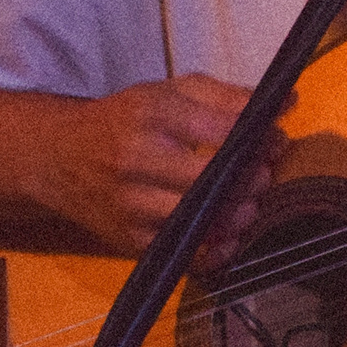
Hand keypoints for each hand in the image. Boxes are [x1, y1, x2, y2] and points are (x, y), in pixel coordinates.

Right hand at [33, 73, 276, 260]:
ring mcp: (130, 205)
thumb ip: (227, 96)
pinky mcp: (129, 240)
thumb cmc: (125, 121)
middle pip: (209, 179)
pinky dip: (214, 250)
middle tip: (265, 173)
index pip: (218, 128)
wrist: (60, 157)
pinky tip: (229, 236)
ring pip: (197, 220)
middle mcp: (135, 160)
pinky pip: (183, 254)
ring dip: (236, 215)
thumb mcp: (169, 92)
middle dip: (250, 178)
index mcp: (148, 114)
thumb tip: (286, 103)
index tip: (274, 137)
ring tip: (249, 204)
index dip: (257, 136)